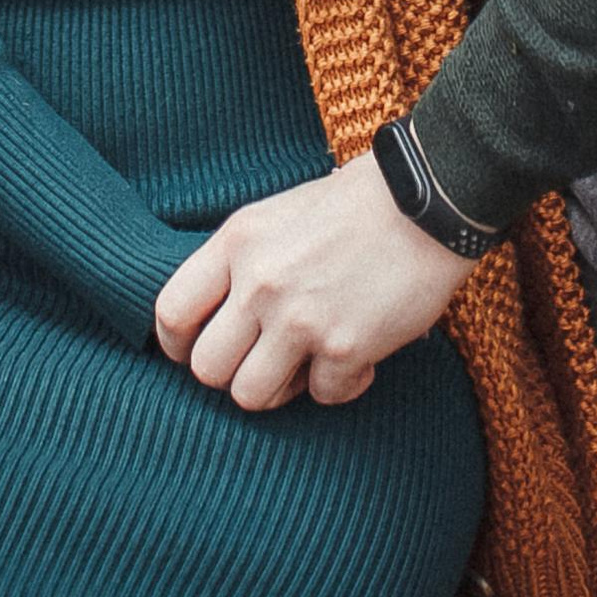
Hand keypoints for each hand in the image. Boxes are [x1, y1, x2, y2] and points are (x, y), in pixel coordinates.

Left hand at [156, 150, 471, 408]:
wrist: (426, 200)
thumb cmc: (353, 206)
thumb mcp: (276, 217)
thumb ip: (240, 264)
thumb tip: (216, 320)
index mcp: (236, 241)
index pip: (170, 312)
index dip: (178, 346)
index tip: (197, 352)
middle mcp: (258, 282)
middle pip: (207, 369)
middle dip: (234, 374)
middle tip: (266, 361)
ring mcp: (299, 318)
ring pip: (251, 396)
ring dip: (282, 388)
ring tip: (309, 362)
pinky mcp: (344, 347)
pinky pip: (322, 396)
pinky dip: (341, 383)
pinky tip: (360, 354)